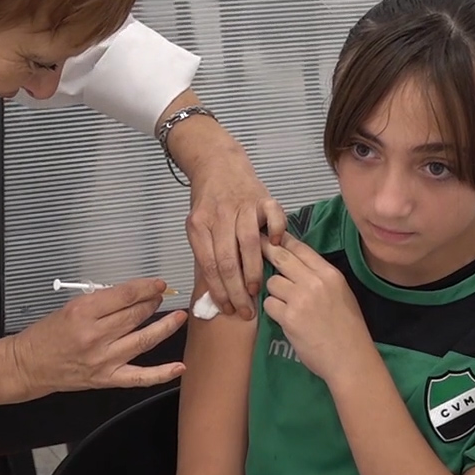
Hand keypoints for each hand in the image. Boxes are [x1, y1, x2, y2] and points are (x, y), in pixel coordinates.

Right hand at [10, 278, 186, 395]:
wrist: (28, 365)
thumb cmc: (45, 336)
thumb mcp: (69, 307)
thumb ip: (101, 302)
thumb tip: (132, 296)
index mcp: (83, 312)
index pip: (125, 295)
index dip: (146, 287)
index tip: (158, 284)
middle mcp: (95, 336)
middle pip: (135, 315)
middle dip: (153, 303)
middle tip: (163, 297)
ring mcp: (103, 359)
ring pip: (143, 340)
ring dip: (165, 327)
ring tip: (179, 318)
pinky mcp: (106, 378)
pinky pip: (140, 377)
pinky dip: (162, 373)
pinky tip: (179, 367)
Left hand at [186, 149, 284, 320]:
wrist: (217, 163)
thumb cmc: (209, 202)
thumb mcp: (198, 224)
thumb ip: (206, 252)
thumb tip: (217, 292)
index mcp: (199, 225)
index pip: (208, 265)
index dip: (218, 291)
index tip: (228, 309)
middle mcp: (219, 216)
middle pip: (228, 260)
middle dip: (236, 291)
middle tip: (245, 311)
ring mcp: (242, 205)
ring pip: (248, 244)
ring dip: (254, 271)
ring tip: (256, 291)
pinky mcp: (263, 197)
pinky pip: (273, 215)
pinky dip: (276, 231)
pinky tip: (276, 247)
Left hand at [261, 233, 373, 382]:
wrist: (349, 359)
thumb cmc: (348, 328)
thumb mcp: (341, 293)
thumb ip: (320, 277)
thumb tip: (297, 264)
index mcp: (330, 274)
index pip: (301, 248)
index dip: (282, 241)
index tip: (271, 238)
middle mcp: (315, 281)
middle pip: (281, 258)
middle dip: (267, 255)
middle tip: (256, 253)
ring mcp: (300, 299)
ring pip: (271, 282)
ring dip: (274, 292)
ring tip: (286, 305)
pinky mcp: (289, 317)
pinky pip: (269, 304)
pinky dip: (273, 311)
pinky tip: (285, 319)